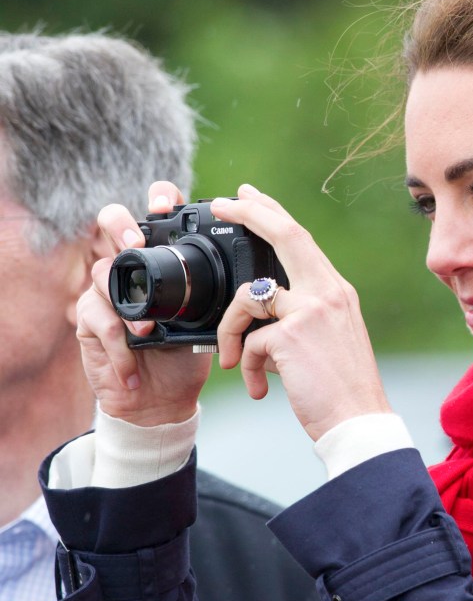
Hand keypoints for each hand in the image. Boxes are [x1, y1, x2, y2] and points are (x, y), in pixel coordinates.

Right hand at [76, 181, 210, 425]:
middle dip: (121, 225)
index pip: (157, 214)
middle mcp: (131, 267)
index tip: (168, 207)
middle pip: (111, 221)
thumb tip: (255, 280)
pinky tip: (134, 367)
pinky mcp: (88, 320)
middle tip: (137, 245)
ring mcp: (105, 290)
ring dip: (128, 307)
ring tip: (146, 332)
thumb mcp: (213, 324)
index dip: (159, 199)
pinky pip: (98, 320)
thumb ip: (223, 297)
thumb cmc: (188, 357)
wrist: (163, 401)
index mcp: (163, 260)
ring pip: (101, 272)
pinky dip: (120, 347)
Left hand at [212, 184, 391, 439]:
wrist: (358, 422)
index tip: (248, 197)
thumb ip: (302, 318)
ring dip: (230, 330)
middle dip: (248, 212)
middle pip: (285, 234)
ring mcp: (311, 311)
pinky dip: (247, 367)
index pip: (302, 240)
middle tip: (220, 203)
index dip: (272, 214)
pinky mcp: (291, 336)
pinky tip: (261, 388)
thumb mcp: (330, 341)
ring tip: (234, 360)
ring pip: (248, 297)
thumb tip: (263, 319)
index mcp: (337, 293)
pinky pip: (249, 342)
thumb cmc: (342, 390)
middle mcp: (328, 293)